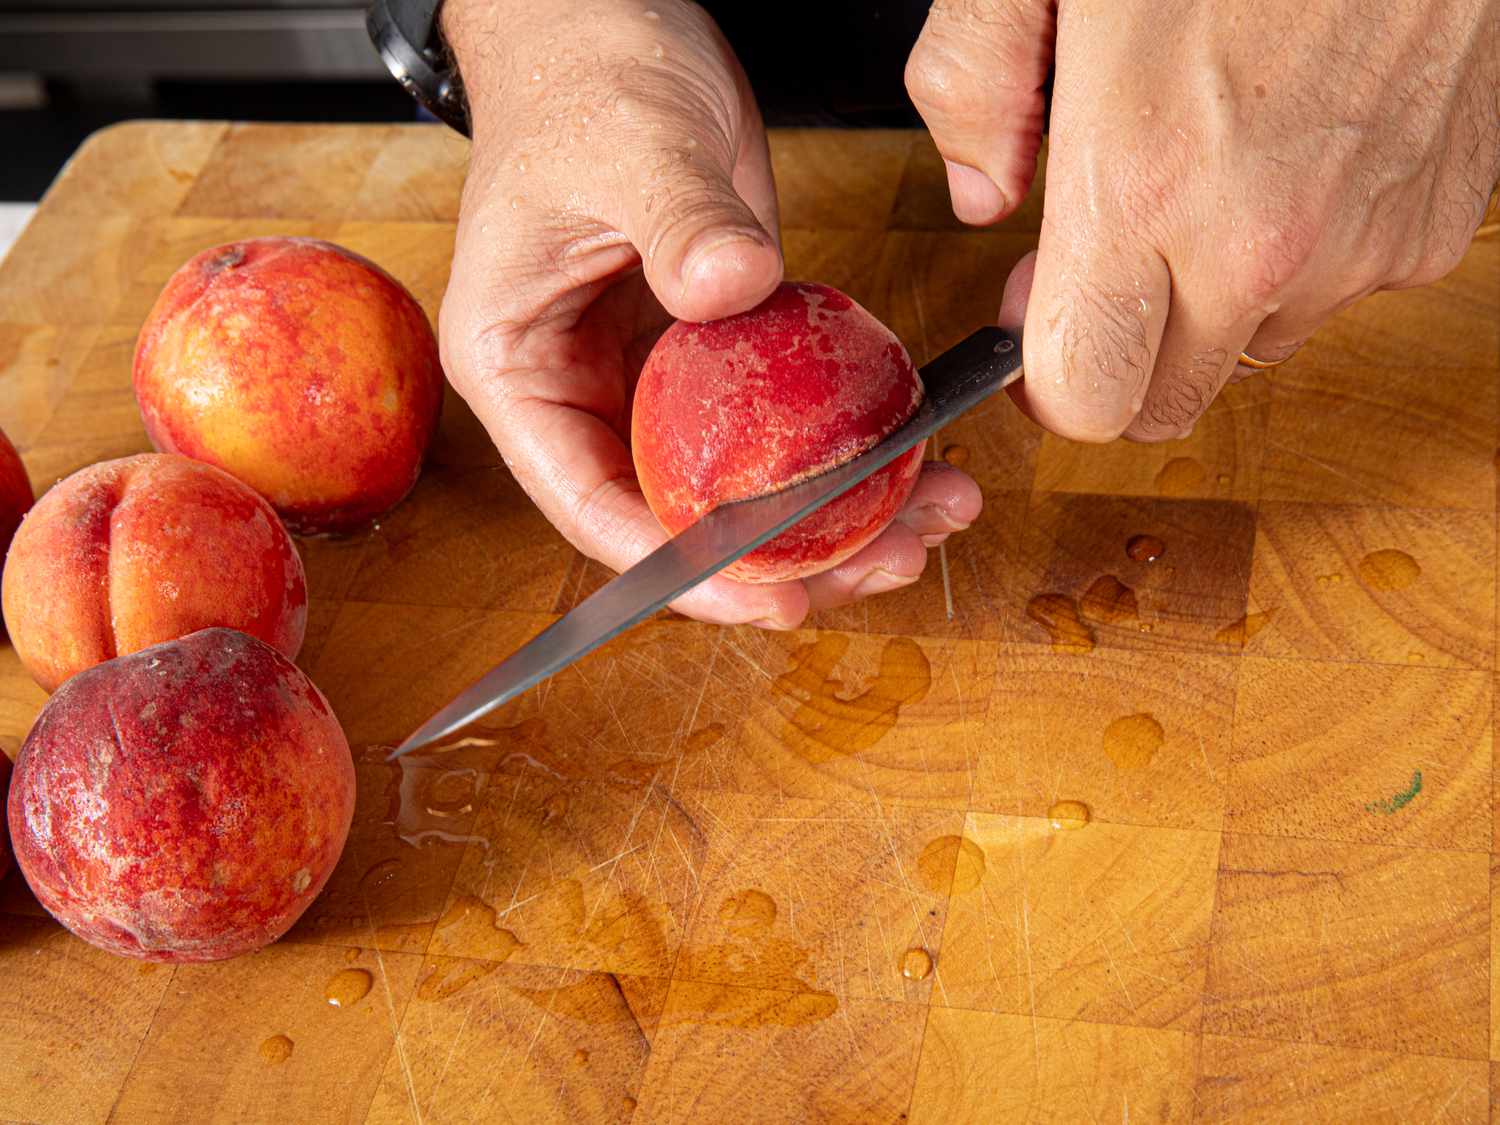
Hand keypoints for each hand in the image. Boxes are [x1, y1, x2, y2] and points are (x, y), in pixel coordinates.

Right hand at [439, 0, 980, 627]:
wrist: (605, 25)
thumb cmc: (583, 76)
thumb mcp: (631, 145)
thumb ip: (679, 221)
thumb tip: (730, 289)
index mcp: (518, 370)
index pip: (590, 505)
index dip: (682, 570)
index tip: (770, 596)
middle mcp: (577, 392)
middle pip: (672, 519)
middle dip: (778, 562)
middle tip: (880, 565)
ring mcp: (644, 379)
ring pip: (732, 489)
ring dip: (827, 521)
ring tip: (926, 524)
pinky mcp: (705, 353)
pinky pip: (772, 430)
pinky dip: (836, 456)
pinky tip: (911, 465)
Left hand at [907, 0, 1499, 440]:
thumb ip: (973, 85)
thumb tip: (976, 192)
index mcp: (1146, 186)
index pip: (1084, 398)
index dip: (1044, 376)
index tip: (1034, 322)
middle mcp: (1262, 242)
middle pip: (1165, 403)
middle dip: (1120, 352)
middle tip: (1107, 253)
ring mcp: (1361, 241)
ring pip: (1253, 346)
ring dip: (1212, 297)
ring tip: (1208, 174)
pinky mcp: (1433, 221)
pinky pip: (1342, 288)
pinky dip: (1304, 249)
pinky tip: (1288, 152)